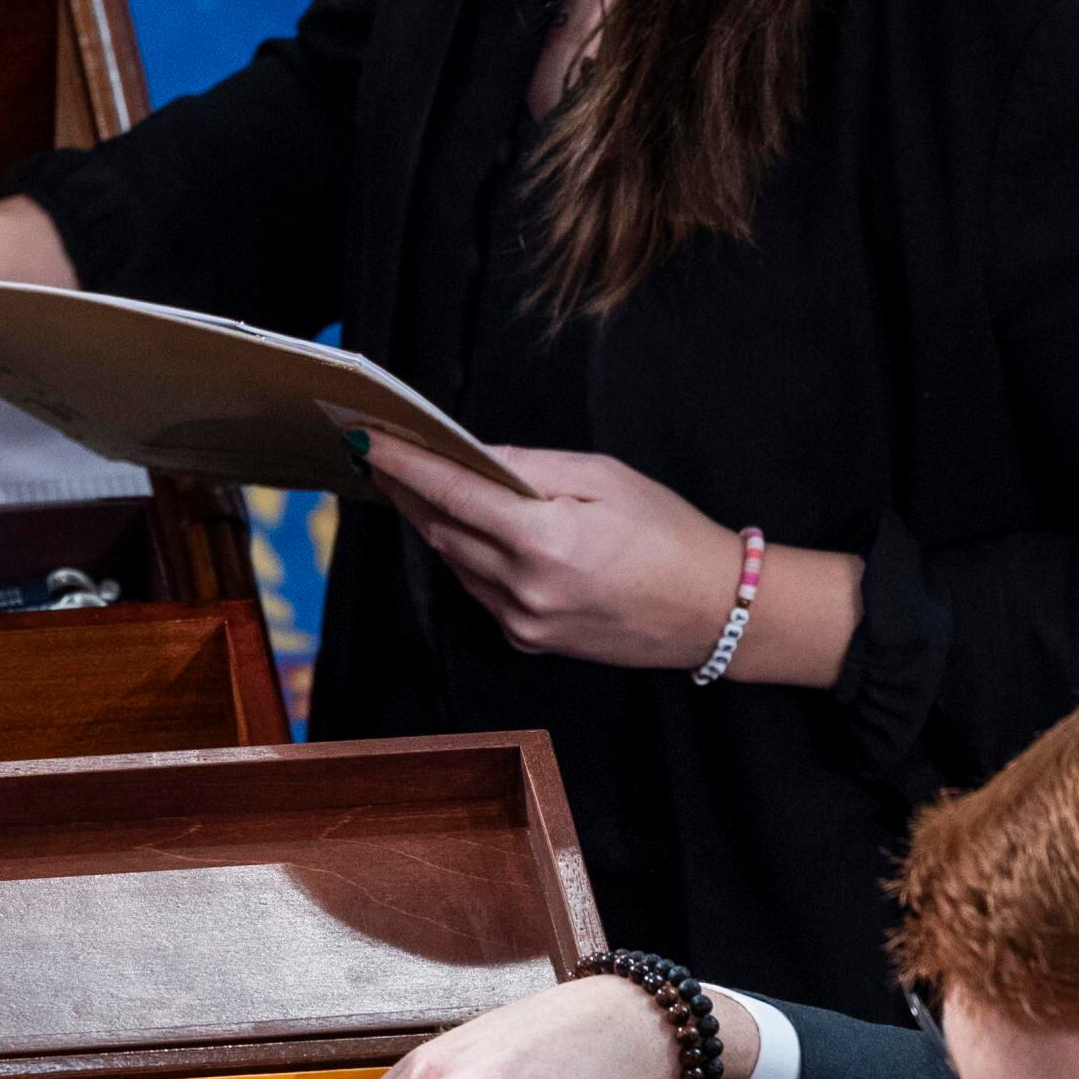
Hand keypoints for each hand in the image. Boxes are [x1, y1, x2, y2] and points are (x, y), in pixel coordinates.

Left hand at [367, 441, 745, 670]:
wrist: (713, 612)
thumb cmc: (669, 534)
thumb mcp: (605, 477)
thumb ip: (532, 468)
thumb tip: (474, 456)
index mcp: (544, 541)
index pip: (450, 494)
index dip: (402, 464)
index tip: (364, 438)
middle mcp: (524, 588)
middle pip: (441, 530)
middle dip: (407, 490)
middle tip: (380, 454)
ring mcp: (523, 621)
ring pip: (455, 563)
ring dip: (434, 523)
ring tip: (414, 484)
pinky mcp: (528, 640)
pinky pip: (479, 590)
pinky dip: (467, 556)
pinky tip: (466, 529)